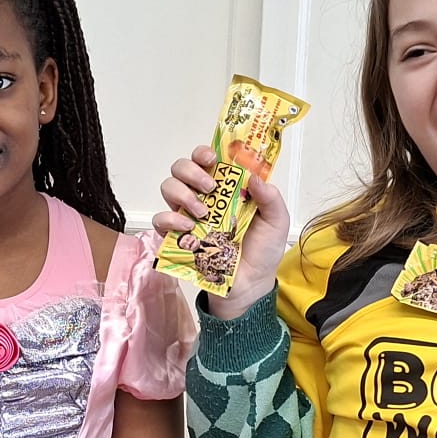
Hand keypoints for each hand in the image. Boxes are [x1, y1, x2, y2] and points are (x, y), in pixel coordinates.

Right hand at [153, 146, 291, 317]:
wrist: (251, 285)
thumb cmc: (262, 251)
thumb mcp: (276, 221)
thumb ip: (270, 197)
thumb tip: (254, 177)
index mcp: (226, 188)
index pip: (206, 159)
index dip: (203, 152)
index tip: (213, 159)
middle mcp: (203, 197)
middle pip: (181, 168)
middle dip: (191, 171)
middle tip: (209, 188)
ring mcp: (187, 216)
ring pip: (168, 188)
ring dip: (182, 194)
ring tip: (202, 213)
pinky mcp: (176, 237)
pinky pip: (160, 220)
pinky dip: (171, 220)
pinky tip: (189, 229)